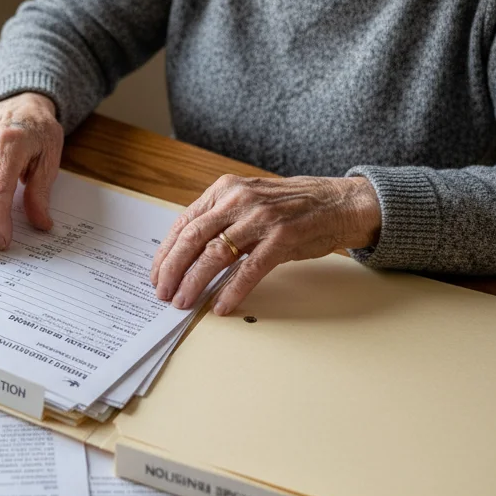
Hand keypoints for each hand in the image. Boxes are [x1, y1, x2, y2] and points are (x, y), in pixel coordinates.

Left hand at [150, 175, 380, 315]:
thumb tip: (187, 255)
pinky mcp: (282, 238)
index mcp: (225, 190)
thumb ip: (220, 220)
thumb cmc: (292, 206)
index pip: (184, 223)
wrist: (338, 203)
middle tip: (163, 293)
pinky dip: (231, 290)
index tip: (156, 275)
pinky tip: (220, 305)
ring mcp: (261, 218)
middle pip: (192, 238)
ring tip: (185, 301)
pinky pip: (248, 269)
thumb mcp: (249, 202)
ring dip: (195, 282)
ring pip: (214, 254)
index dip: (166, 253)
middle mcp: (239, 200)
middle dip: (172, 270)